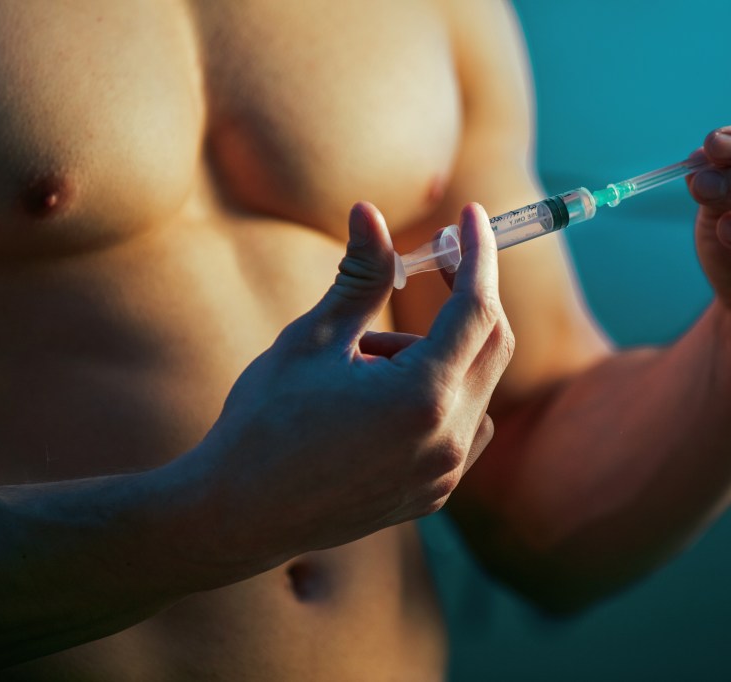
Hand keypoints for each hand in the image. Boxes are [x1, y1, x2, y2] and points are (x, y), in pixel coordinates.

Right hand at [174, 202, 513, 582]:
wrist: (239, 516)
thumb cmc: (265, 423)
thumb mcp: (312, 339)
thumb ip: (358, 276)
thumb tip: (370, 212)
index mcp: (421, 397)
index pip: (476, 309)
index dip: (477, 255)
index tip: (470, 216)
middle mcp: (447, 441)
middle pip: (491, 344)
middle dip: (467, 296)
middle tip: (433, 262)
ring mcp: (444, 475)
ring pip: (474, 385)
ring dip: (438, 353)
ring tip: (362, 362)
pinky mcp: (434, 495)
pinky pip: (463, 426)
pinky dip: (439, 394)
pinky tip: (378, 399)